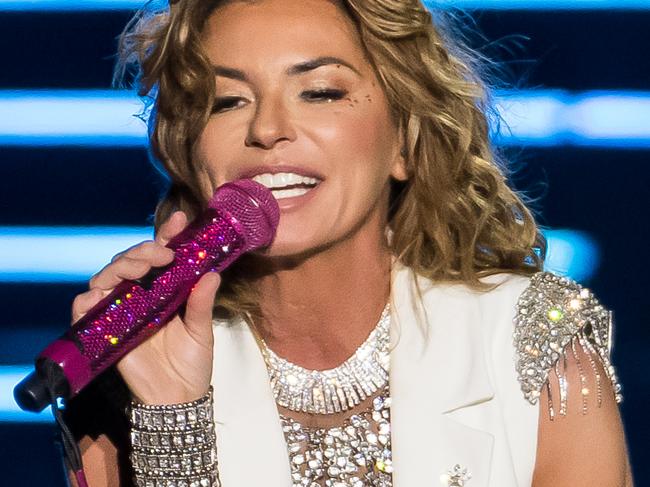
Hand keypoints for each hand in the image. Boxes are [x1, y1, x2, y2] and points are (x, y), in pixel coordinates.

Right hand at [71, 211, 221, 404]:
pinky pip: (84, 308)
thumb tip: (213, 273)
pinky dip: (88, 298)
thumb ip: (202, 302)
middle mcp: (140, 295)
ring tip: (142, 269)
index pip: (162, 255)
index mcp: (165, 289)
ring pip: (107, 276)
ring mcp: (120, 310)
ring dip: (121, 266)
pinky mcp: (104, 330)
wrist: (177, 398)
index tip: (179, 220)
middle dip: (143, 249)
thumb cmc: (191, 363)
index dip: (167, 236)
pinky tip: (103, 294)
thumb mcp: (201, 331)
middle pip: (131, 260)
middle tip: (162, 253)